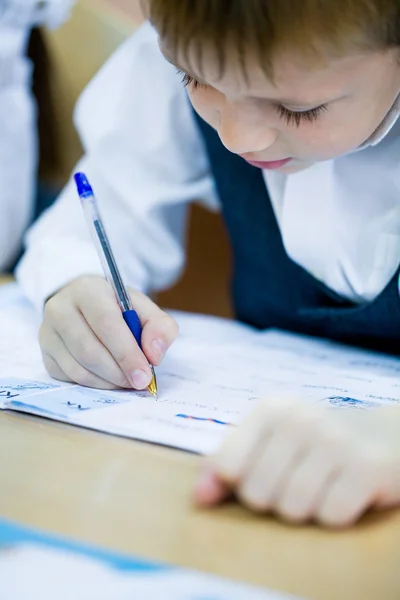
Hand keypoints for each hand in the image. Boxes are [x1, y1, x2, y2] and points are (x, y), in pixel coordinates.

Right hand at [39, 275, 177, 389]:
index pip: (105, 323)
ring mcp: (47, 333)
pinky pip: (72, 378)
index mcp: (87, 290)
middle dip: (119, 372)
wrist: (84, 304)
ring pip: (80, 369)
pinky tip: (111, 378)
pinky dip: (97, 385)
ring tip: (128, 379)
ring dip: (109, 381)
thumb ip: (160, 327)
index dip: (126, 353)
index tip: (145, 375)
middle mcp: (60, 309)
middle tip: (140, 381)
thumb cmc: (117, 307)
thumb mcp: (144, 308)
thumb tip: (154, 355)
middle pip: (89, 350)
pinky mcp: (46, 355)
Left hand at [194, 398, 399, 526]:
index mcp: (269, 409)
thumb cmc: (311, 444)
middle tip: (299, 481)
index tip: (264, 473)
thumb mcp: (266, 443)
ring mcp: (336, 441)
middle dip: (276, 501)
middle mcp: (300, 418)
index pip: (228, 468)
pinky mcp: (368, 467)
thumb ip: (225, 466)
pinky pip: (332, 517)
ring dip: (308, 510)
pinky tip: (345, 491)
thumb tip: (199, 498)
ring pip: (294, 510)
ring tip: (322, 486)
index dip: (243, 485)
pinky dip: (337, 515)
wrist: (382, 434)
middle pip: (259, 495)